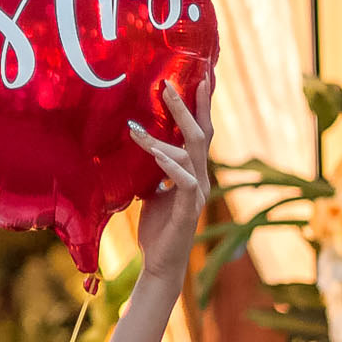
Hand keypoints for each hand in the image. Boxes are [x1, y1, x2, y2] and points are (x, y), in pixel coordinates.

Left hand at [132, 73, 214, 281]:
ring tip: (140, 126)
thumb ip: (154, 170)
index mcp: (193, 172)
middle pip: (201, 134)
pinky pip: (184, 181)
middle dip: (189, 107)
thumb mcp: (152, 191)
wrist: (161, 263)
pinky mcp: (188, 210)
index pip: (200, 132)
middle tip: (171, 83)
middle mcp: (200, 178)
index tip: (198, 78)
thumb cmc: (157, 228)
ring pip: (190, 154)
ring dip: (167, 136)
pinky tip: (157, 154)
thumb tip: (143, 145)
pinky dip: (170, 165)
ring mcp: (196, 193)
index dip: (200, 106)